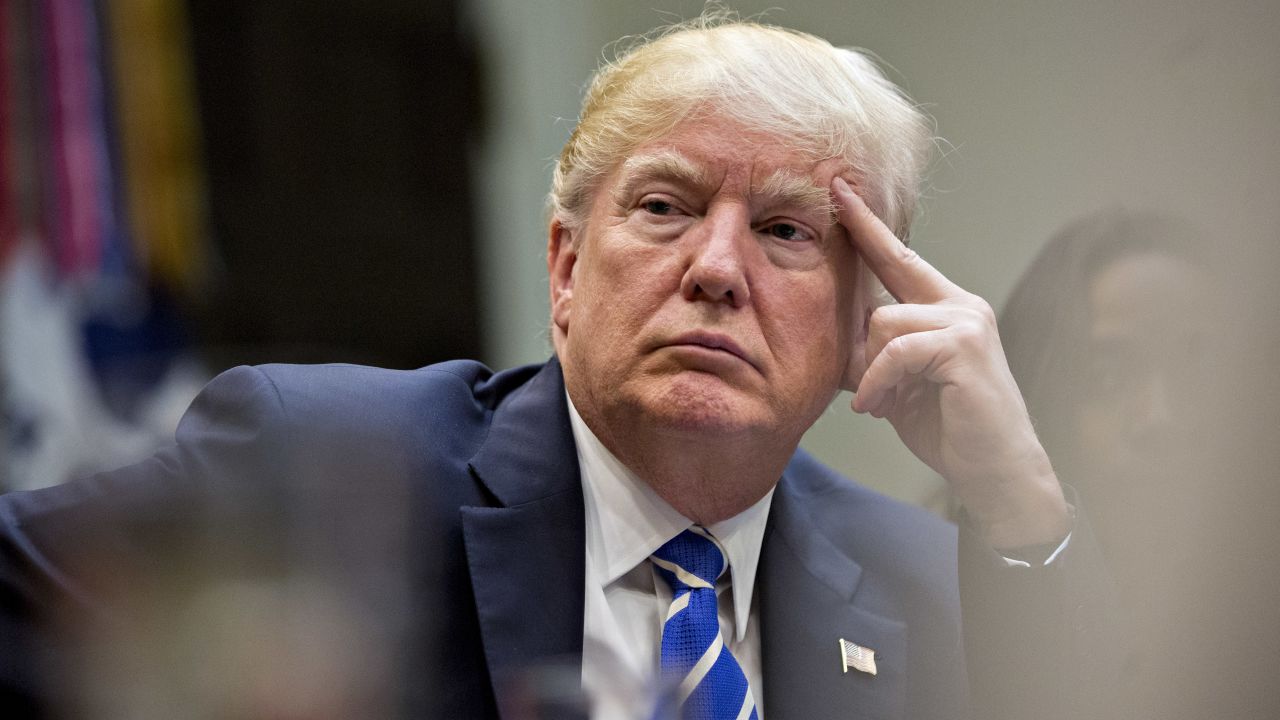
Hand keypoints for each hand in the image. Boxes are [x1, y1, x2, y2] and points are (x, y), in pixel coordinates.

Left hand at [832, 178, 1069, 548]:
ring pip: (883, 320)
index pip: (900, 257)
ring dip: (872, 371)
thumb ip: (876, 349)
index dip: (868, 225)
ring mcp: (966, 321)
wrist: (994, 470)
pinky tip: (879, 407)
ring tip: (883, 403)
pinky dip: (879, 382)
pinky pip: (896, 350)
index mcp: (947, 307)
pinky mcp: (963, 345)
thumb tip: (834, 331)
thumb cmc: (948, 427)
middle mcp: (961, 304)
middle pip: (884, 287)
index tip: (839, 190)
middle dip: (862, 336)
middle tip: (867, 382)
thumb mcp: (899, 382)